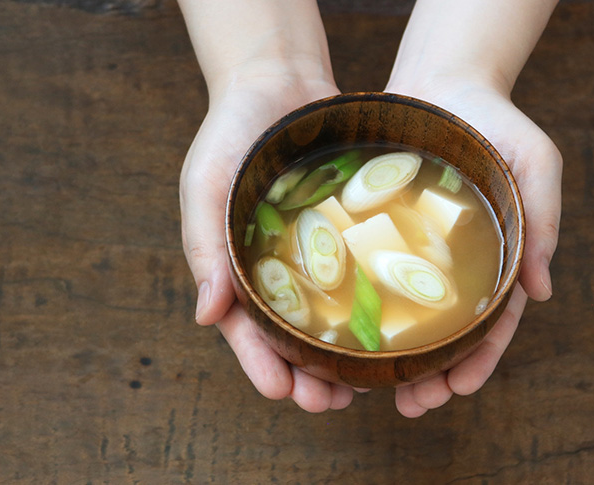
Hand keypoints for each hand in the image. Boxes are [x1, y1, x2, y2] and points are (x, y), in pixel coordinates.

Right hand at [180, 75, 359, 411]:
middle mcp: (274, 266)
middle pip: (289, 334)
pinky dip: (368, 302)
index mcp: (233, 265)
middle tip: (331, 403)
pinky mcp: (344, 231)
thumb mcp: (206, 185)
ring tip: (363, 384)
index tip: (285, 392)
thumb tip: (206, 317)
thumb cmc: (230, 133)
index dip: (261, 364)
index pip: (244, 328)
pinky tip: (390, 325)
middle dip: (307, 373)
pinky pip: (356, 273)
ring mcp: (312, 251)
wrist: (278, 79)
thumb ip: (204, 247)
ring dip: (340, 352)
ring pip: (327, 315)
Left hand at [387, 79, 562, 416]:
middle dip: (433, 374)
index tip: (459, 390)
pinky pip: (373, 276)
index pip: (493, 322)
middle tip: (413, 406)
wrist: (445, 81)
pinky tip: (346, 336)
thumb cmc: (498, 121)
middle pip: (447, 331)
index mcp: (497, 257)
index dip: (479, 360)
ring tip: (375, 391)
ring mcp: (418, 251)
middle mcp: (456, 263)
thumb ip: (543, 223)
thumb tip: (542, 292)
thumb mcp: (536, 165)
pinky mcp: (384, 232)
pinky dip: (365, 309)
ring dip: (396, 357)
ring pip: (407, 315)